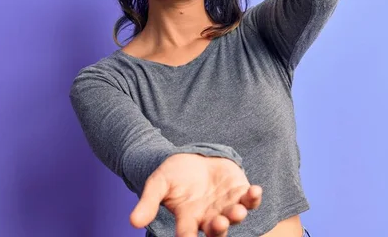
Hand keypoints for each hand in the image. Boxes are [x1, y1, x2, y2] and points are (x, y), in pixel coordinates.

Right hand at [129, 154, 261, 236]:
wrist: (192, 157)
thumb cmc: (173, 174)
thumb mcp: (158, 184)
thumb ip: (148, 203)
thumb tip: (132, 222)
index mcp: (188, 219)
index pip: (188, 234)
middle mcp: (209, 217)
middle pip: (217, 230)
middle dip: (219, 228)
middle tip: (219, 223)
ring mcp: (226, 206)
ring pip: (235, 216)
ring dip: (237, 214)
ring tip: (238, 210)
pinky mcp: (240, 192)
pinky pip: (250, 199)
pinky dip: (253, 197)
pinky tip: (255, 190)